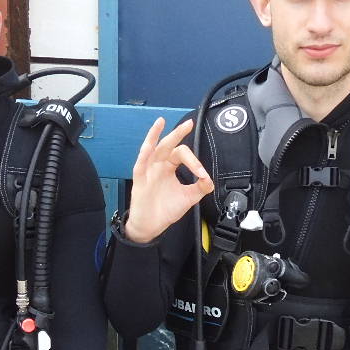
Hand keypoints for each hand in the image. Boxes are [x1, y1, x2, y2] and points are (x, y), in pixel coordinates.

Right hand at [124, 117, 213, 242]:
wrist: (151, 227)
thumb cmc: (166, 210)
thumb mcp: (189, 197)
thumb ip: (200, 187)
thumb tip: (210, 180)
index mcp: (169, 168)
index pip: (182, 155)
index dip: (194, 162)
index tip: (202, 175)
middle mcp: (158, 166)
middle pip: (168, 145)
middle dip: (178, 133)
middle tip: (189, 123)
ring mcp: (148, 171)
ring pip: (152, 149)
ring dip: (155, 135)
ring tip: (161, 122)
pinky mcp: (139, 180)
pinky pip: (141, 164)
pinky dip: (145, 153)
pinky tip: (149, 145)